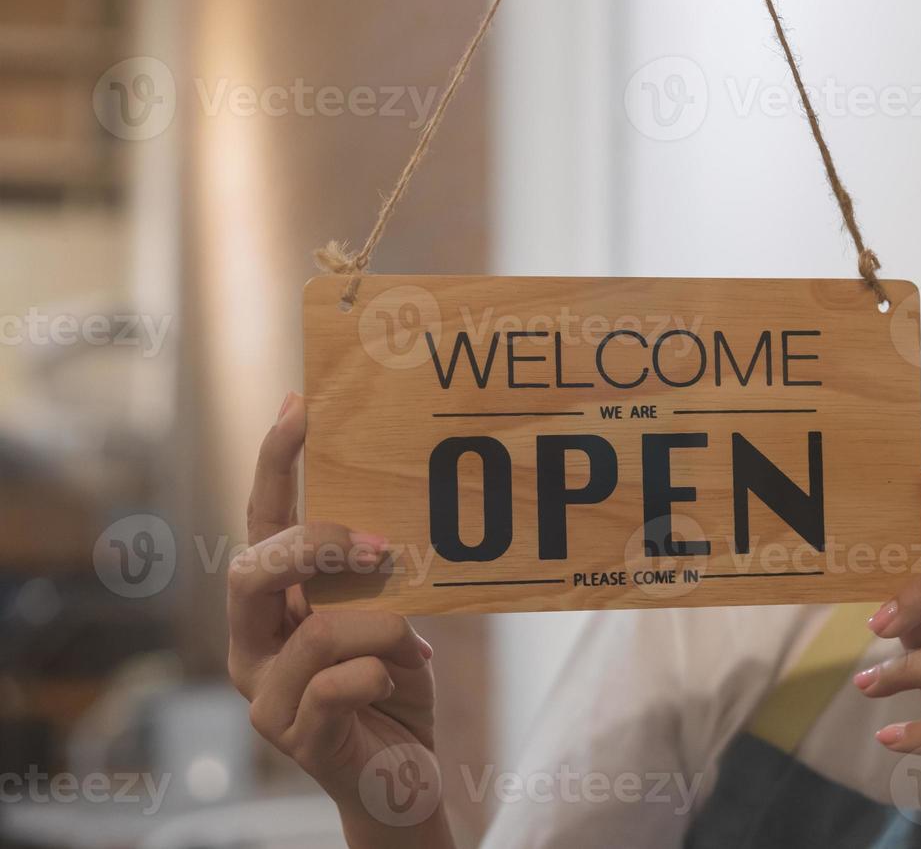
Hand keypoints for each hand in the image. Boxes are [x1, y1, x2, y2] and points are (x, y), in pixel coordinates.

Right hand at [227, 393, 453, 847]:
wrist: (403, 779)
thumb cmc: (396, 689)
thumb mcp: (396, 620)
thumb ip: (382, 579)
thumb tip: (397, 526)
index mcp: (277, 603)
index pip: (264, 522)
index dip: (275, 462)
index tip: (300, 403)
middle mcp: (256, 642)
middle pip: (251, 567)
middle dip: (315, 546)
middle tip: (379, 545)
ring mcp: (266, 693)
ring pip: (313, 631)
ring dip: (378, 627)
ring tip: (407, 644)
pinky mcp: (295, 736)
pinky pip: (337, 685)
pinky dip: (378, 674)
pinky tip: (393, 684)